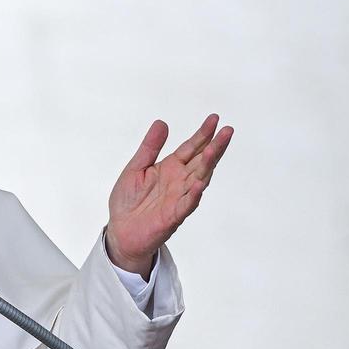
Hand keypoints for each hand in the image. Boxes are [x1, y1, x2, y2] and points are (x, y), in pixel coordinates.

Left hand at [105, 114, 233, 278]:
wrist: (121, 230)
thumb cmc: (128, 200)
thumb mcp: (135, 168)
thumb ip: (149, 147)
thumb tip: (162, 123)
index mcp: (170, 168)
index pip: (191, 148)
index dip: (202, 134)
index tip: (215, 118)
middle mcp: (179, 181)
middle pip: (201, 161)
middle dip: (214, 146)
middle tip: (228, 130)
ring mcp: (179, 198)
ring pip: (199, 179)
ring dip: (207, 166)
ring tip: (214, 150)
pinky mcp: (173, 216)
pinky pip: (187, 204)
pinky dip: (194, 194)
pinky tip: (200, 183)